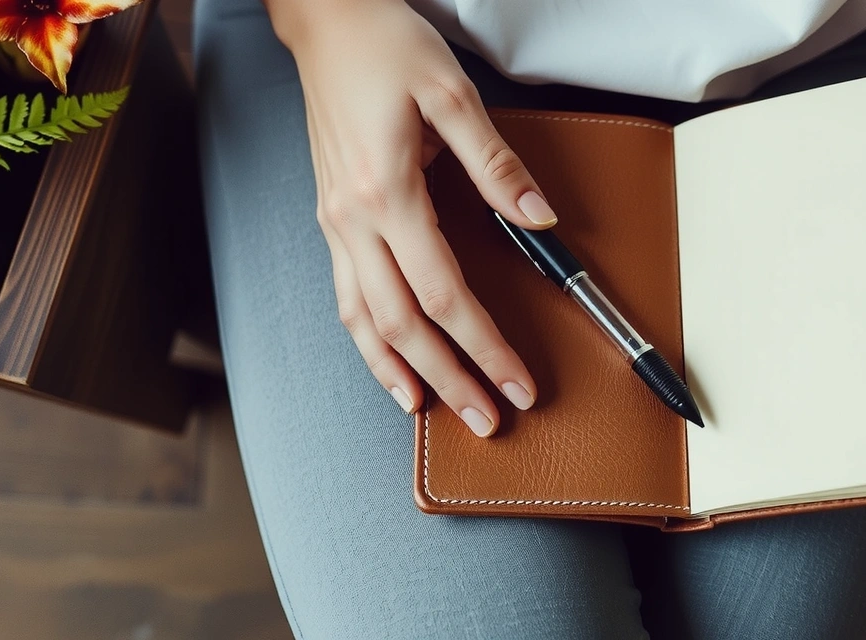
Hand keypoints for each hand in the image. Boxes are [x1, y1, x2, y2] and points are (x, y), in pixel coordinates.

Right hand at [270, 0, 556, 436]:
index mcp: (387, 193)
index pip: (444, 294)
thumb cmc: (384, 46)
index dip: (484, 345)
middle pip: (402, 325)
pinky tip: (389, 363)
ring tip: (434, 412)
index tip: (517, 380)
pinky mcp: (331, 215)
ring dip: (400, 373)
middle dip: (448, 379)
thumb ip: (496, 164)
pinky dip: (367, 339)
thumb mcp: (452, 94)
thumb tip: (540, 218)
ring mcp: (335, 221)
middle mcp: (353, 218)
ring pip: (363, 320)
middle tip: (489, 417)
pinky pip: (346, 295)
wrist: (325, 21)